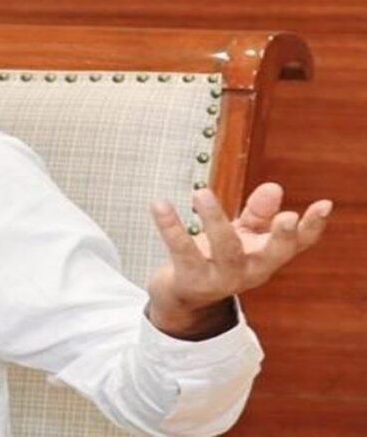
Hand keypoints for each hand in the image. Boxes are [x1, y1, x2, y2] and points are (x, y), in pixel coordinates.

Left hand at [146, 182, 331, 339]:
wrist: (181, 297)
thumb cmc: (216, 258)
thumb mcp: (241, 235)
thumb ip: (257, 213)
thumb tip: (275, 188)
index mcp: (265, 258)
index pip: (296, 245)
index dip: (312, 227)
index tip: (324, 206)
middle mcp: (249, 272)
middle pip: (270, 255)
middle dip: (280, 237)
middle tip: (286, 217)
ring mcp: (221, 280)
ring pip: (225, 250)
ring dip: (215, 220)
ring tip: (201, 192)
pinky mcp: (190, 281)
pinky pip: (181, 251)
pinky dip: (171, 227)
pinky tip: (160, 205)